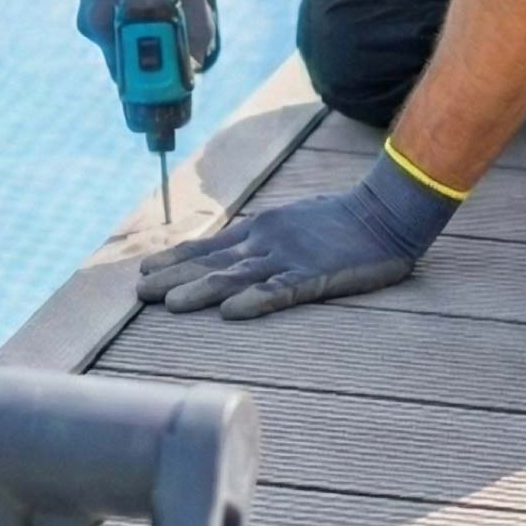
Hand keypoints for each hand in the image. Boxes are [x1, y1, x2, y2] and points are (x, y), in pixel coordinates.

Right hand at [78, 0, 218, 81]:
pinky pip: (116, 32)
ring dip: (144, 49)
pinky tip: (152, 12)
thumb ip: (197, 30)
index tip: (173, 100)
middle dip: (151, 73)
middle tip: (177, 72)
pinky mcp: (91, 6)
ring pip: (121, 50)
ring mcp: (90, 15)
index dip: (153, 92)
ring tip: (169, 30)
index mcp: (108, 23)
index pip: (129, 80)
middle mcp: (93, 24)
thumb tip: (197, 68)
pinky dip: (134, 31)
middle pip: (124, 69)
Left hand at [136, 151, 460, 319]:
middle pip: (212, 263)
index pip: (209, 246)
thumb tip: (231, 252)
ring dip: (201, 291)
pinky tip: (232, 313)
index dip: (176, 260)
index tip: (145, 272)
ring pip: (237, 277)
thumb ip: (262, 238)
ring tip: (170, 306)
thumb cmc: (340, 220)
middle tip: (140, 294)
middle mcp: (266, 242)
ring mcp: (288, 258)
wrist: (384, 212)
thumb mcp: (291, 222)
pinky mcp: (314, 276)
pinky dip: (255, 301)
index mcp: (260, 230)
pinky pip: (280, 291)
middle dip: (174, 278)